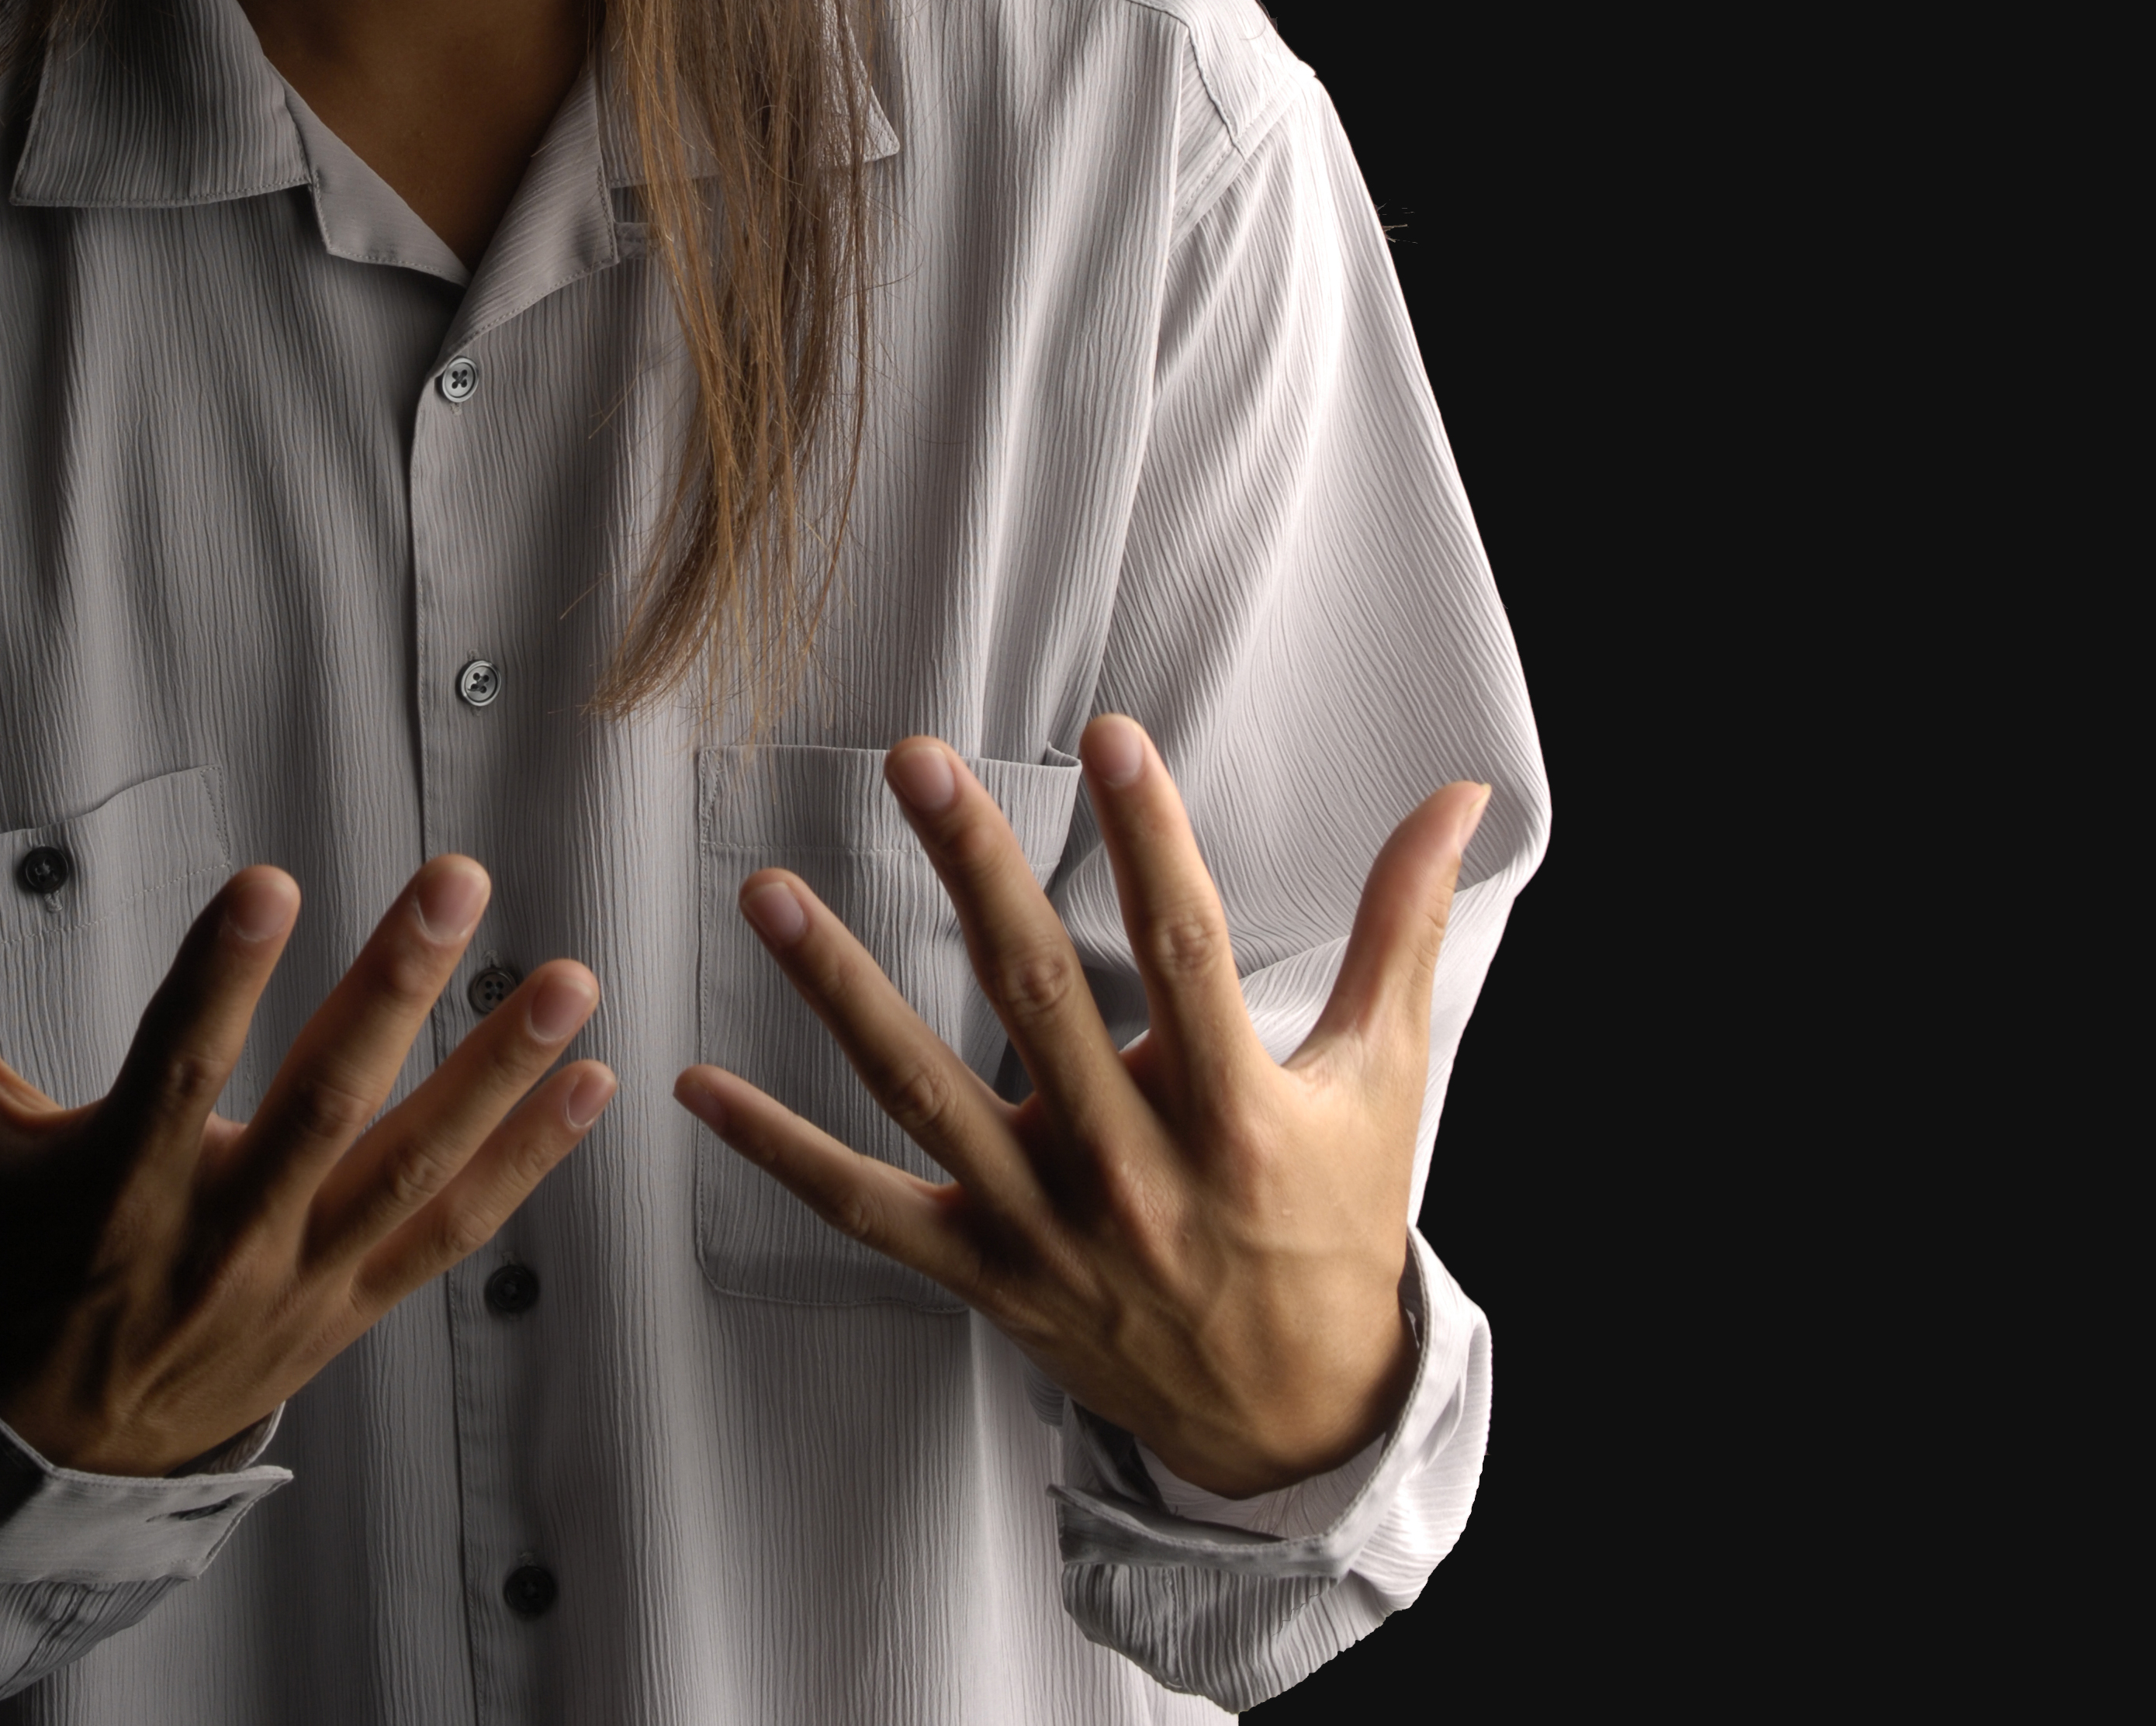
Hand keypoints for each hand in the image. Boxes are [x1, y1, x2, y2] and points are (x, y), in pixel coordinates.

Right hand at [0, 854, 611, 1476]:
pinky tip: (589, 1088)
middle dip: (395, 992)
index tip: (269, 881)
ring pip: (406, 1172)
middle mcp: (210, 1243)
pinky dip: (524, 1166)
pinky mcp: (344, 1311)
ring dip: (496, 1077)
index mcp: (105, 1193)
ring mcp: (291, 1286)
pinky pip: (449, 1238)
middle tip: (459, 882)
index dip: (217, 981)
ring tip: (570, 980)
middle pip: (317, 1109)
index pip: (170, 1076)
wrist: (30, 1448)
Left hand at [674, 719, 1486, 1496]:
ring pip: (926, 1095)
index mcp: (1237, 1118)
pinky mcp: (985, 1274)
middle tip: (912, 761)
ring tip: (770, 894)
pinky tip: (696, 1085)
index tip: (1108, 737)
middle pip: (1038, 999)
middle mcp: (1133, 1172)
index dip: (1150, 840)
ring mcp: (1047, 1228)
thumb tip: (1459, 800)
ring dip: (840, 993)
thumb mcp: (1383, 1082)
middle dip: (974, 871)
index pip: (1187, 952)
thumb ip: (1402, 931)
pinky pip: (865, 1209)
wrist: (1292, 1418)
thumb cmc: (1333, 1225)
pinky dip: (777, 1152)